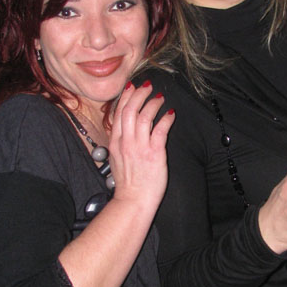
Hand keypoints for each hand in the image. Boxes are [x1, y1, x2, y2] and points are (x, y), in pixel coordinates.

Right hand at [108, 81, 174, 208]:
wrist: (133, 201)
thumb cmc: (127, 184)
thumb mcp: (116, 159)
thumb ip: (120, 142)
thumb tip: (126, 128)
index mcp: (115, 142)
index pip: (119, 112)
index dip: (126, 97)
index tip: (133, 87)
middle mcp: (126, 142)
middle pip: (130, 109)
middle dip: (139, 94)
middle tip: (148, 86)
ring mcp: (140, 147)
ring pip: (144, 116)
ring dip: (153, 104)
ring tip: (160, 98)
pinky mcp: (154, 153)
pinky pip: (160, 130)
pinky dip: (166, 119)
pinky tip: (170, 113)